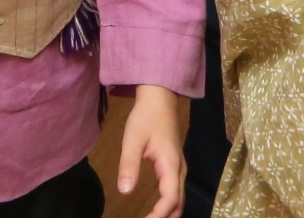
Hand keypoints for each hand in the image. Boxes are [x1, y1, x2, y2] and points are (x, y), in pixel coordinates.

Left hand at [117, 85, 188, 217]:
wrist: (160, 98)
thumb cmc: (146, 118)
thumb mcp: (133, 140)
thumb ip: (129, 165)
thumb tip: (125, 192)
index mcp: (170, 165)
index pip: (170, 199)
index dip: (158, 215)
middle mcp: (179, 170)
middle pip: (179, 204)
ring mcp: (179, 168)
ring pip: (179, 199)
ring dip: (168, 214)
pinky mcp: (175, 166)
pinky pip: (176, 192)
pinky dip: (169, 205)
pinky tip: (158, 210)